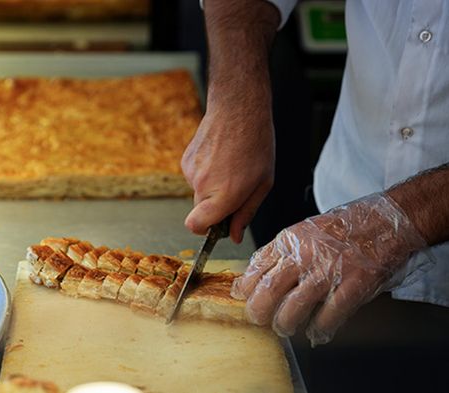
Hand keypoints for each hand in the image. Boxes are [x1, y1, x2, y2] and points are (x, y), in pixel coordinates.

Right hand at [181, 101, 274, 242]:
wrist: (238, 109)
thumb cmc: (255, 144)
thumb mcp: (263, 183)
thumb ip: (246, 213)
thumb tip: (234, 236)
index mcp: (224, 195)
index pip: (196, 226)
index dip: (204, 230)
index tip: (217, 225)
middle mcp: (203, 185)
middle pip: (200, 211)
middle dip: (215, 206)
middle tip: (236, 187)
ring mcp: (191, 172)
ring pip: (199, 192)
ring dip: (212, 186)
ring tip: (230, 165)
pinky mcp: (185, 160)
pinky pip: (194, 176)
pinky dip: (206, 172)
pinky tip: (220, 156)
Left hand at [231, 193, 427, 345]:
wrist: (386, 220)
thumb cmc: (344, 227)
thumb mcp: (304, 231)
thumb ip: (281, 251)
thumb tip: (254, 274)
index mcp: (291, 239)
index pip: (257, 266)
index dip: (245, 286)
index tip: (240, 297)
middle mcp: (305, 254)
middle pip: (269, 289)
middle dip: (258, 310)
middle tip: (257, 319)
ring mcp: (329, 270)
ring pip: (294, 306)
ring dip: (284, 323)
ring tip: (284, 327)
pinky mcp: (353, 285)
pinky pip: (329, 315)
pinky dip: (319, 328)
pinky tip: (316, 332)